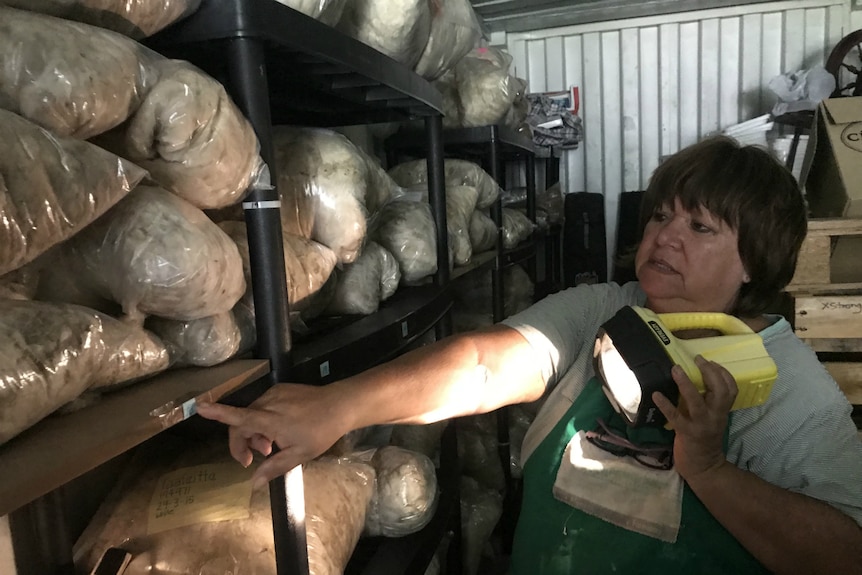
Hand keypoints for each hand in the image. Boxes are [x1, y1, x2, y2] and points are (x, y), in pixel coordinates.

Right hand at [195, 383, 349, 487]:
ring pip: (253, 413)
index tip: (199, 407)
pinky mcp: (281, 389)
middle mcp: (268, 403)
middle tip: (256, 458)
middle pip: (242, 421)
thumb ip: (274, 468)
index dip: (218, 413)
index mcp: (270, 419)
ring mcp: (275, 394)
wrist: (341, 405)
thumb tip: (253, 483)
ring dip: (255, 432)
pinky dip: (264, 419)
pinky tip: (279, 430)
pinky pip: (264, 405)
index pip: (238, 417)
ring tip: (271, 446)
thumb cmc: (320, 432)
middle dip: (243, 441)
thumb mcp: (299, 455)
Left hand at [652, 355, 736, 481]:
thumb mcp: (711, 417)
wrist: (703, 466)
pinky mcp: (686, 433)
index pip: (731, 389)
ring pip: (697, 401)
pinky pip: (675, 417)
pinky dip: (665, 405)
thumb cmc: (704, 438)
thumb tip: (696, 377)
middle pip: (720, 391)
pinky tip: (656, 395)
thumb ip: (708, 401)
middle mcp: (715, 416)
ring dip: (686, 384)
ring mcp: (701, 425)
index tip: (710, 361)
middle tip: (697, 359)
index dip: (723, 373)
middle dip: (710, 372)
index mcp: (721, 411)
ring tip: (675, 369)